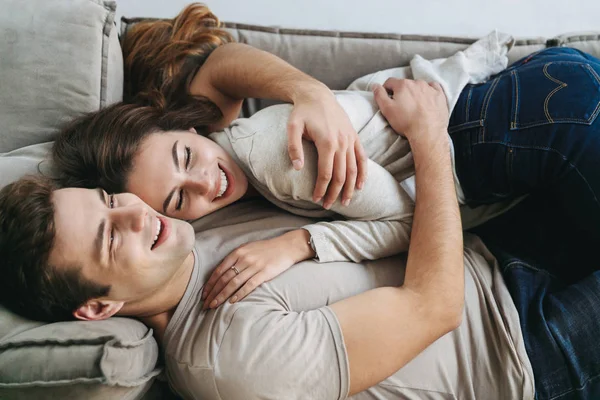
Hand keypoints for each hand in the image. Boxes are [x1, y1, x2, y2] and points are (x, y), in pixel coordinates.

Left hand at [201, 233, 308, 308]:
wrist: (287, 246)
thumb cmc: (266, 249)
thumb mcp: (248, 248)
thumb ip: (236, 258)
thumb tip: (223, 272)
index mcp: (238, 252)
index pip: (219, 270)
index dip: (210, 283)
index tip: (204, 294)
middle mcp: (244, 259)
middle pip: (224, 278)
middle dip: (213, 292)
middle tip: (205, 304)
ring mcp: (254, 266)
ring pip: (233, 283)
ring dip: (222, 295)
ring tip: (215, 305)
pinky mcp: (264, 273)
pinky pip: (249, 285)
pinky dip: (239, 294)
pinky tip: (232, 302)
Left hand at [288, 85, 367, 208]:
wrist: (317, 95)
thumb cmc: (302, 112)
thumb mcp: (292, 127)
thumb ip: (294, 147)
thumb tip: (297, 168)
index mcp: (327, 142)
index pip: (326, 173)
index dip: (321, 189)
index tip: (315, 199)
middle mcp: (342, 142)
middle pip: (341, 175)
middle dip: (335, 193)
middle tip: (327, 206)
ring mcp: (350, 140)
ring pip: (354, 169)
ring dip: (349, 188)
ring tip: (345, 202)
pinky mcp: (354, 137)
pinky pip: (362, 158)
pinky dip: (363, 173)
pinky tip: (360, 186)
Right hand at [373, 78, 448, 145]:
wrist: (427, 132)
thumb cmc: (405, 122)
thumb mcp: (387, 109)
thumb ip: (379, 95)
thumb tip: (375, 85)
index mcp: (402, 85)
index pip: (390, 82)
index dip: (386, 90)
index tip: (388, 99)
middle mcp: (417, 83)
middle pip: (405, 84)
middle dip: (402, 92)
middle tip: (401, 105)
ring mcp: (430, 88)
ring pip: (419, 86)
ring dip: (415, 92)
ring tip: (415, 106)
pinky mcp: (440, 95)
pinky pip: (433, 88)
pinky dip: (429, 92)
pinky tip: (427, 100)